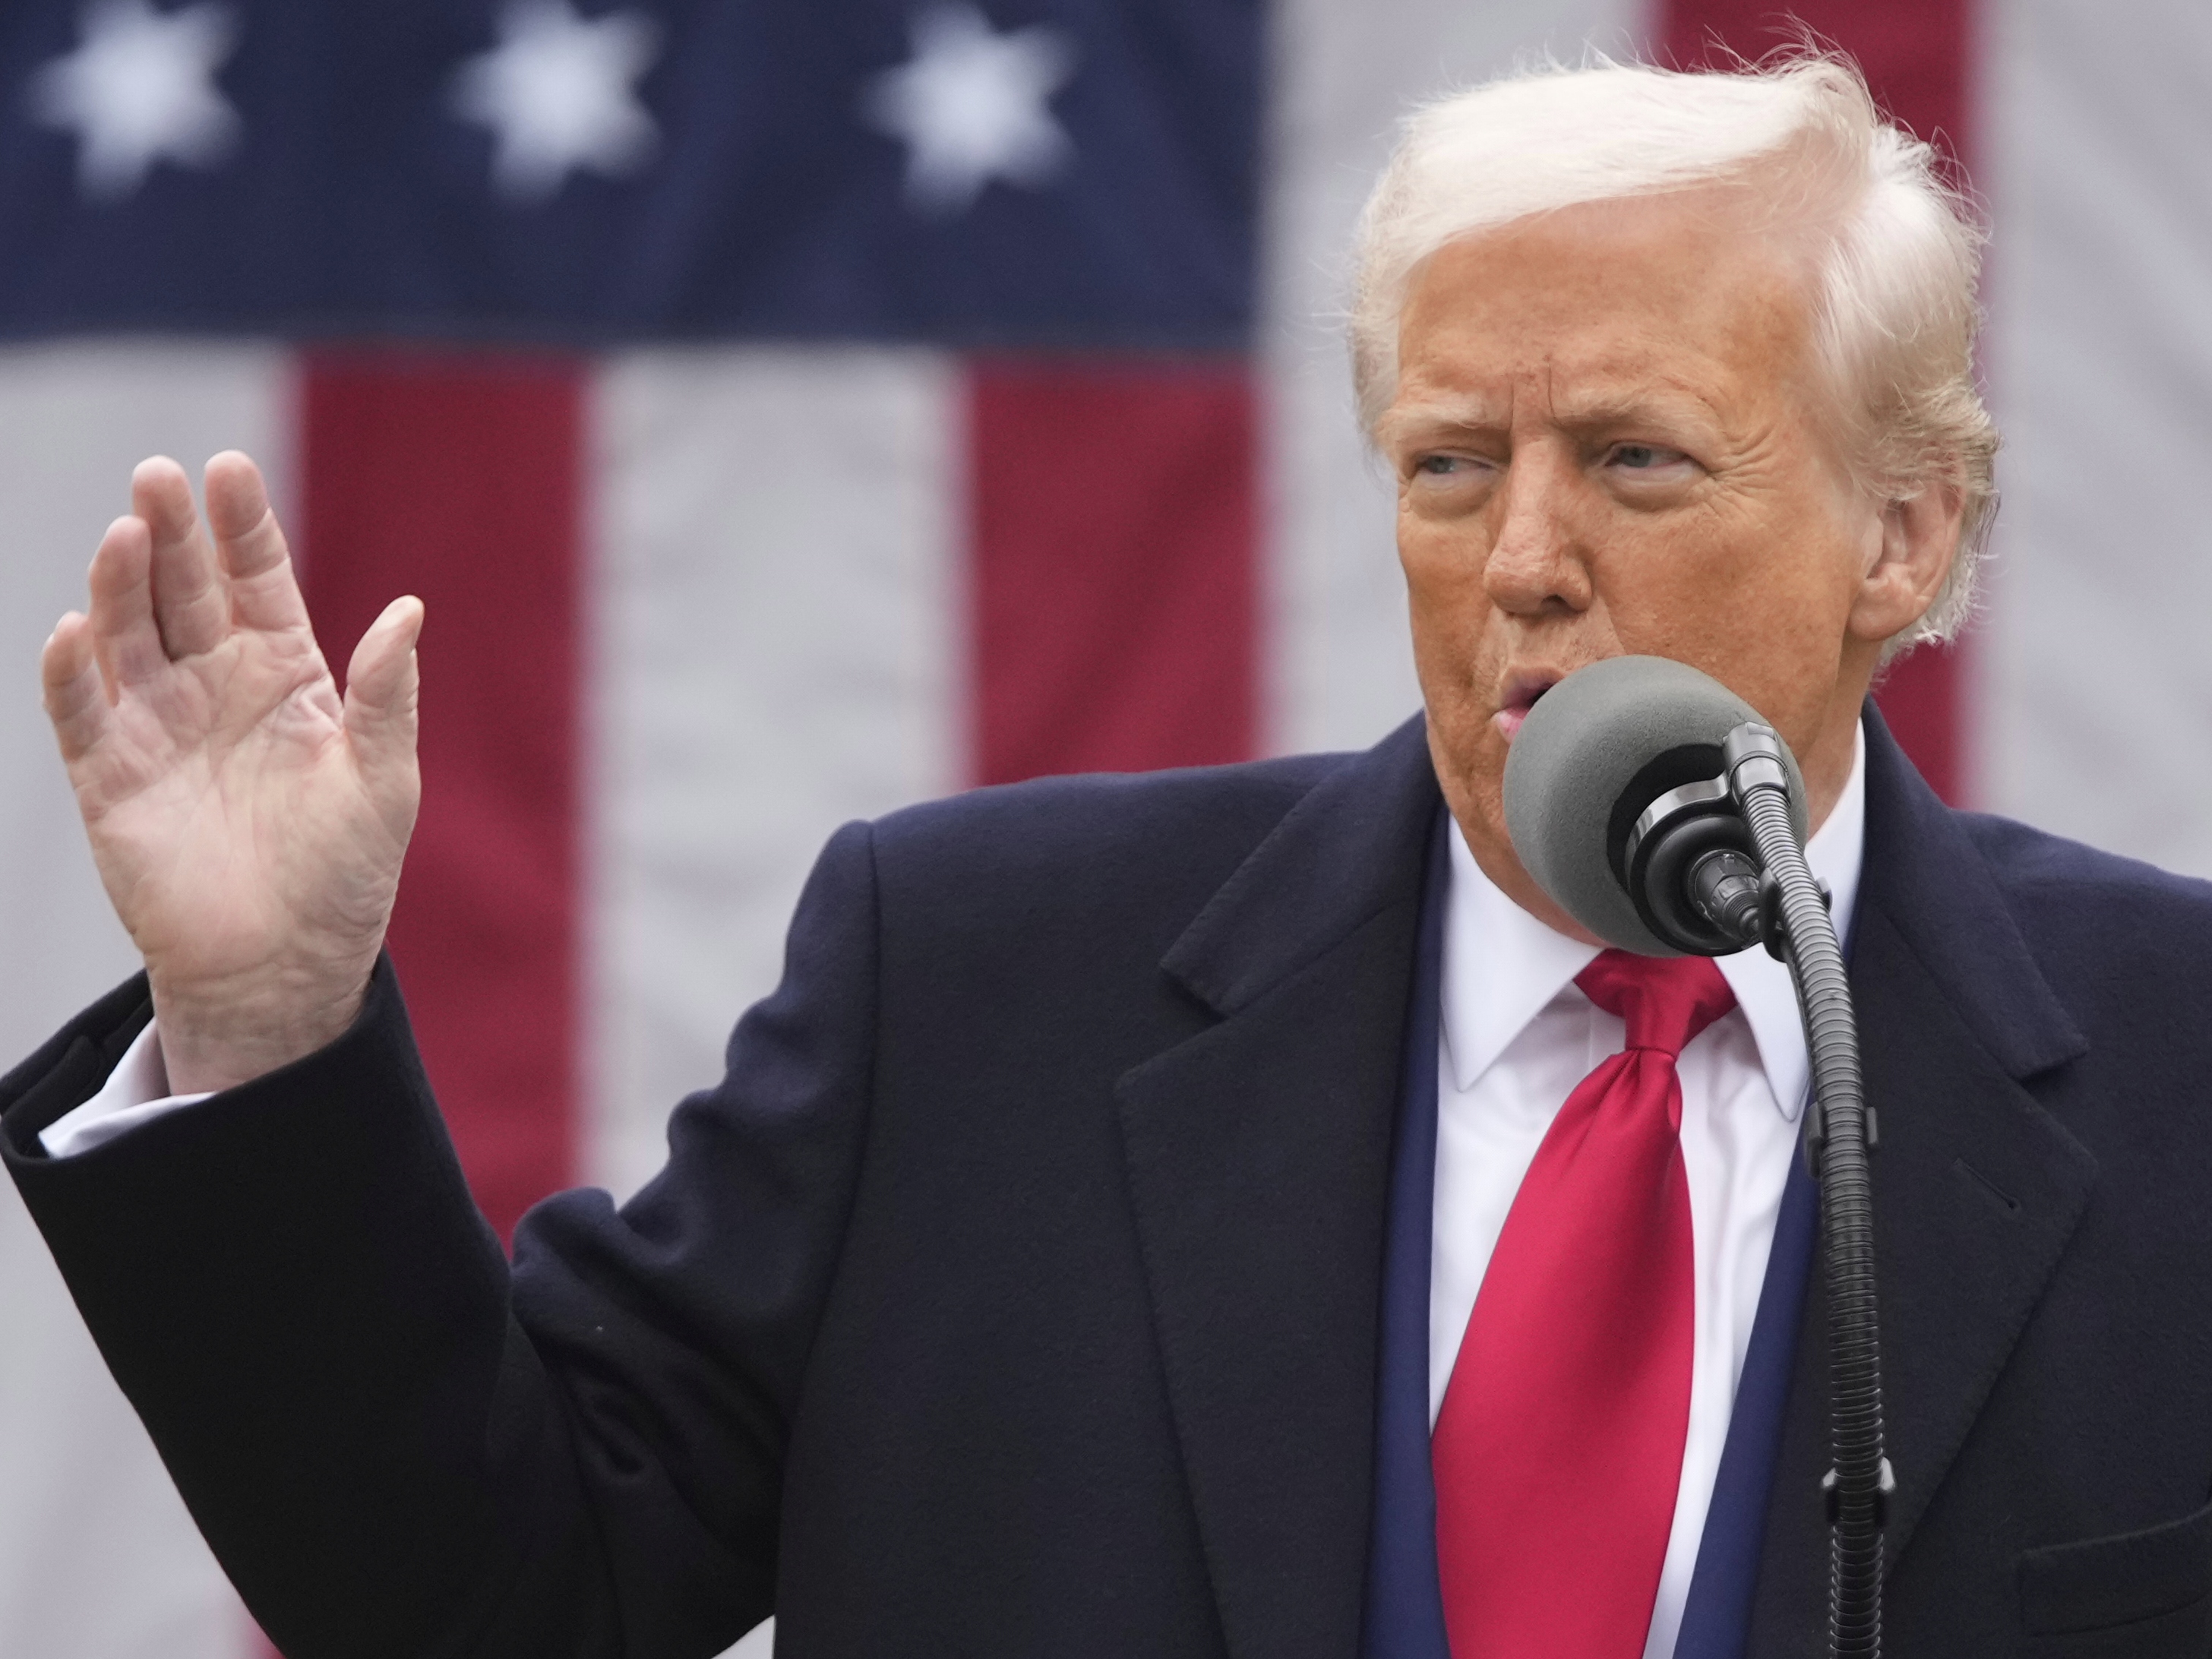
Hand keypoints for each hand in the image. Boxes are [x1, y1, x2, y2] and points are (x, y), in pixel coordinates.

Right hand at [41, 453, 423, 1094]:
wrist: (285, 965)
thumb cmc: (346, 876)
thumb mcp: (382, 781)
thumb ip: (386, 697)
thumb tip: (409, 610)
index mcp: (286, 673)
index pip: (257, 580)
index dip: (242, 527)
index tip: (230, 470)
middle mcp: (214, 684)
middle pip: (182, 589)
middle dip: (169, 532)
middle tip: (158, 476)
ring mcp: (157, 725)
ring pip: (127, 635)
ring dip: (119, 585)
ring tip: (126, 535)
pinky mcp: (108, 777)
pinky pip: (79, 713)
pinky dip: (71, 672)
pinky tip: (75, 629)